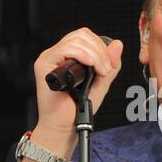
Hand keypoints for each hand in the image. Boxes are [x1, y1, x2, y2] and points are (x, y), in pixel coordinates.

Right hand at [33, 28, 123, 143]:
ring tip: (100, 71)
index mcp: (69, 56)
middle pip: (81, 35)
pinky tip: (91, 66)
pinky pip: (65, 49)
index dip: (100, 45)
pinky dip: (82, 55)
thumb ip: (110, 65)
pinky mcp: (44, 64)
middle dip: (99, 50)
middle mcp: (58, 54)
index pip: (85, 36)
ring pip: (75, 40)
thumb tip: (117, 44)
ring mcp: (49, 58)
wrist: (64, 127)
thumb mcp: (101, 84)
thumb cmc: (77, 110)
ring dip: (94, 54)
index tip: (108, 64)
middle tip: (105, 69)